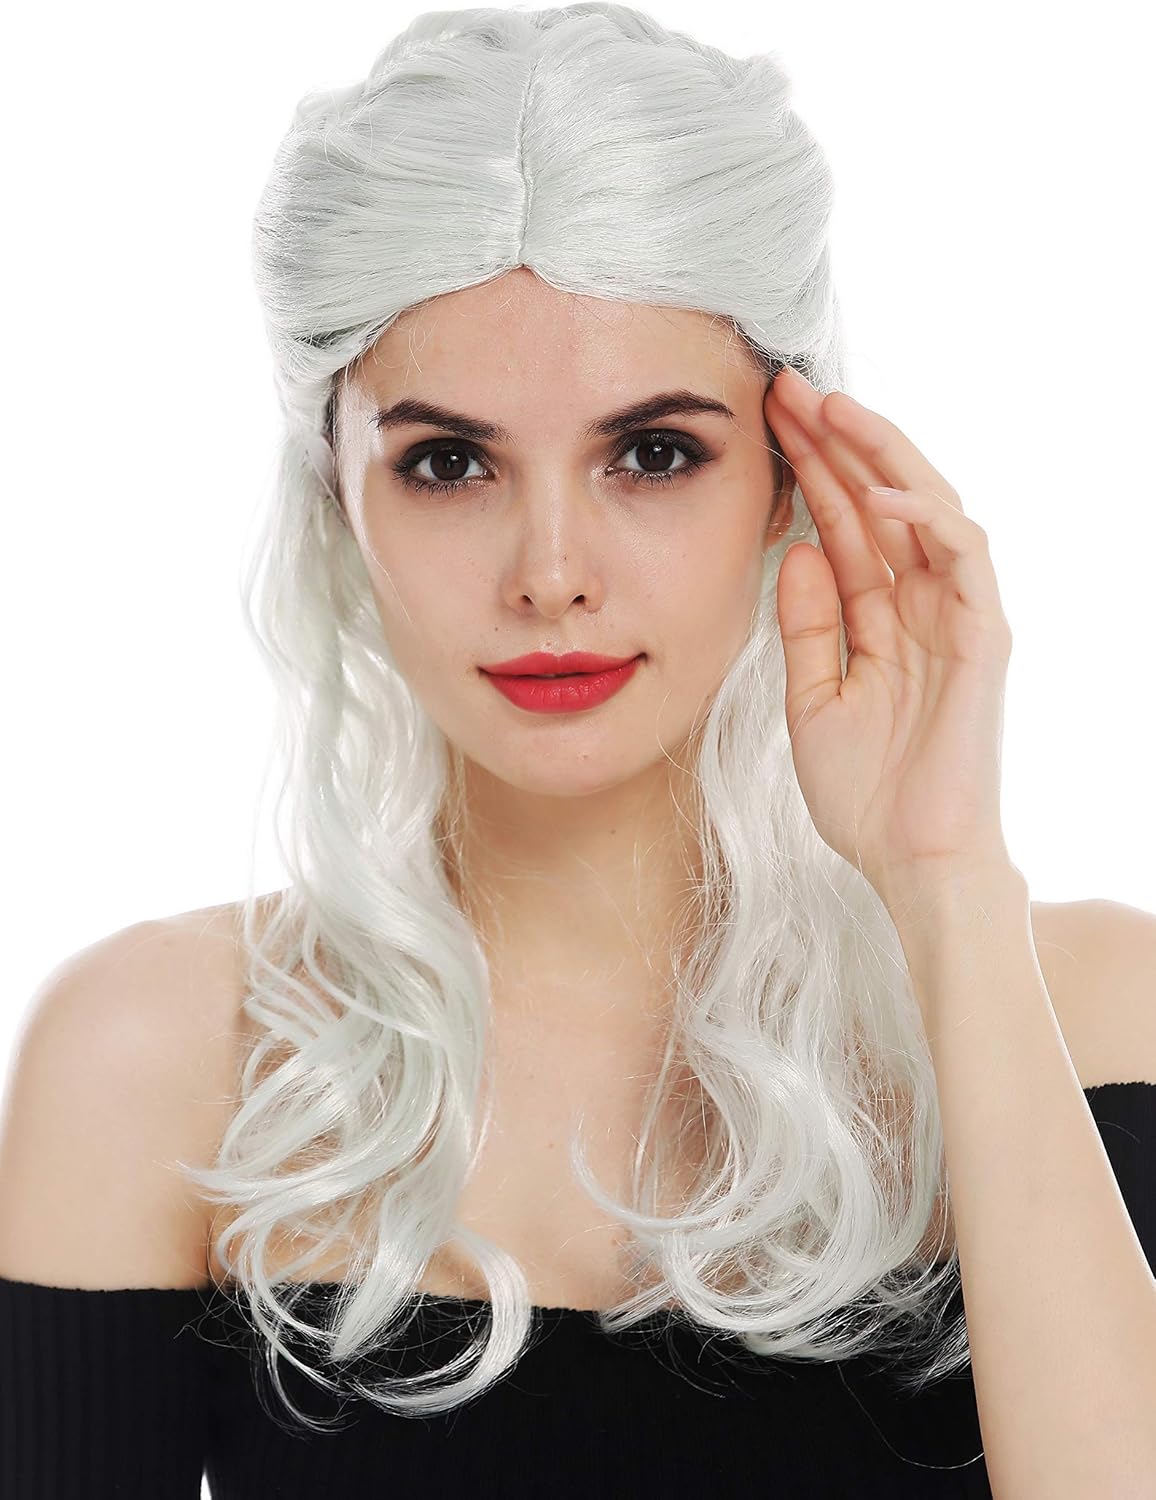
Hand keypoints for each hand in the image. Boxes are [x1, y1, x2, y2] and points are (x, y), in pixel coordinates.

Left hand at [766, 367, 1015, 907]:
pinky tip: (877, 494)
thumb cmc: (866, 791)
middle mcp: (922, 604)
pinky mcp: (985, 637)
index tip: (762, 421)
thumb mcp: (813, 696)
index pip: (847, 522)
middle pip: (883, 499)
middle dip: (838, 440)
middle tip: (787, 387)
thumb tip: (799, 548)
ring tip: (830, 409)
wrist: (908, 860)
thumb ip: (808, 624)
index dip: (810, 468)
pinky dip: (925, 520)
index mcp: (882, 617)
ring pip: (928, 508)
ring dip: (882, 456)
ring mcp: (957, 615)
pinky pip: (964, 558)